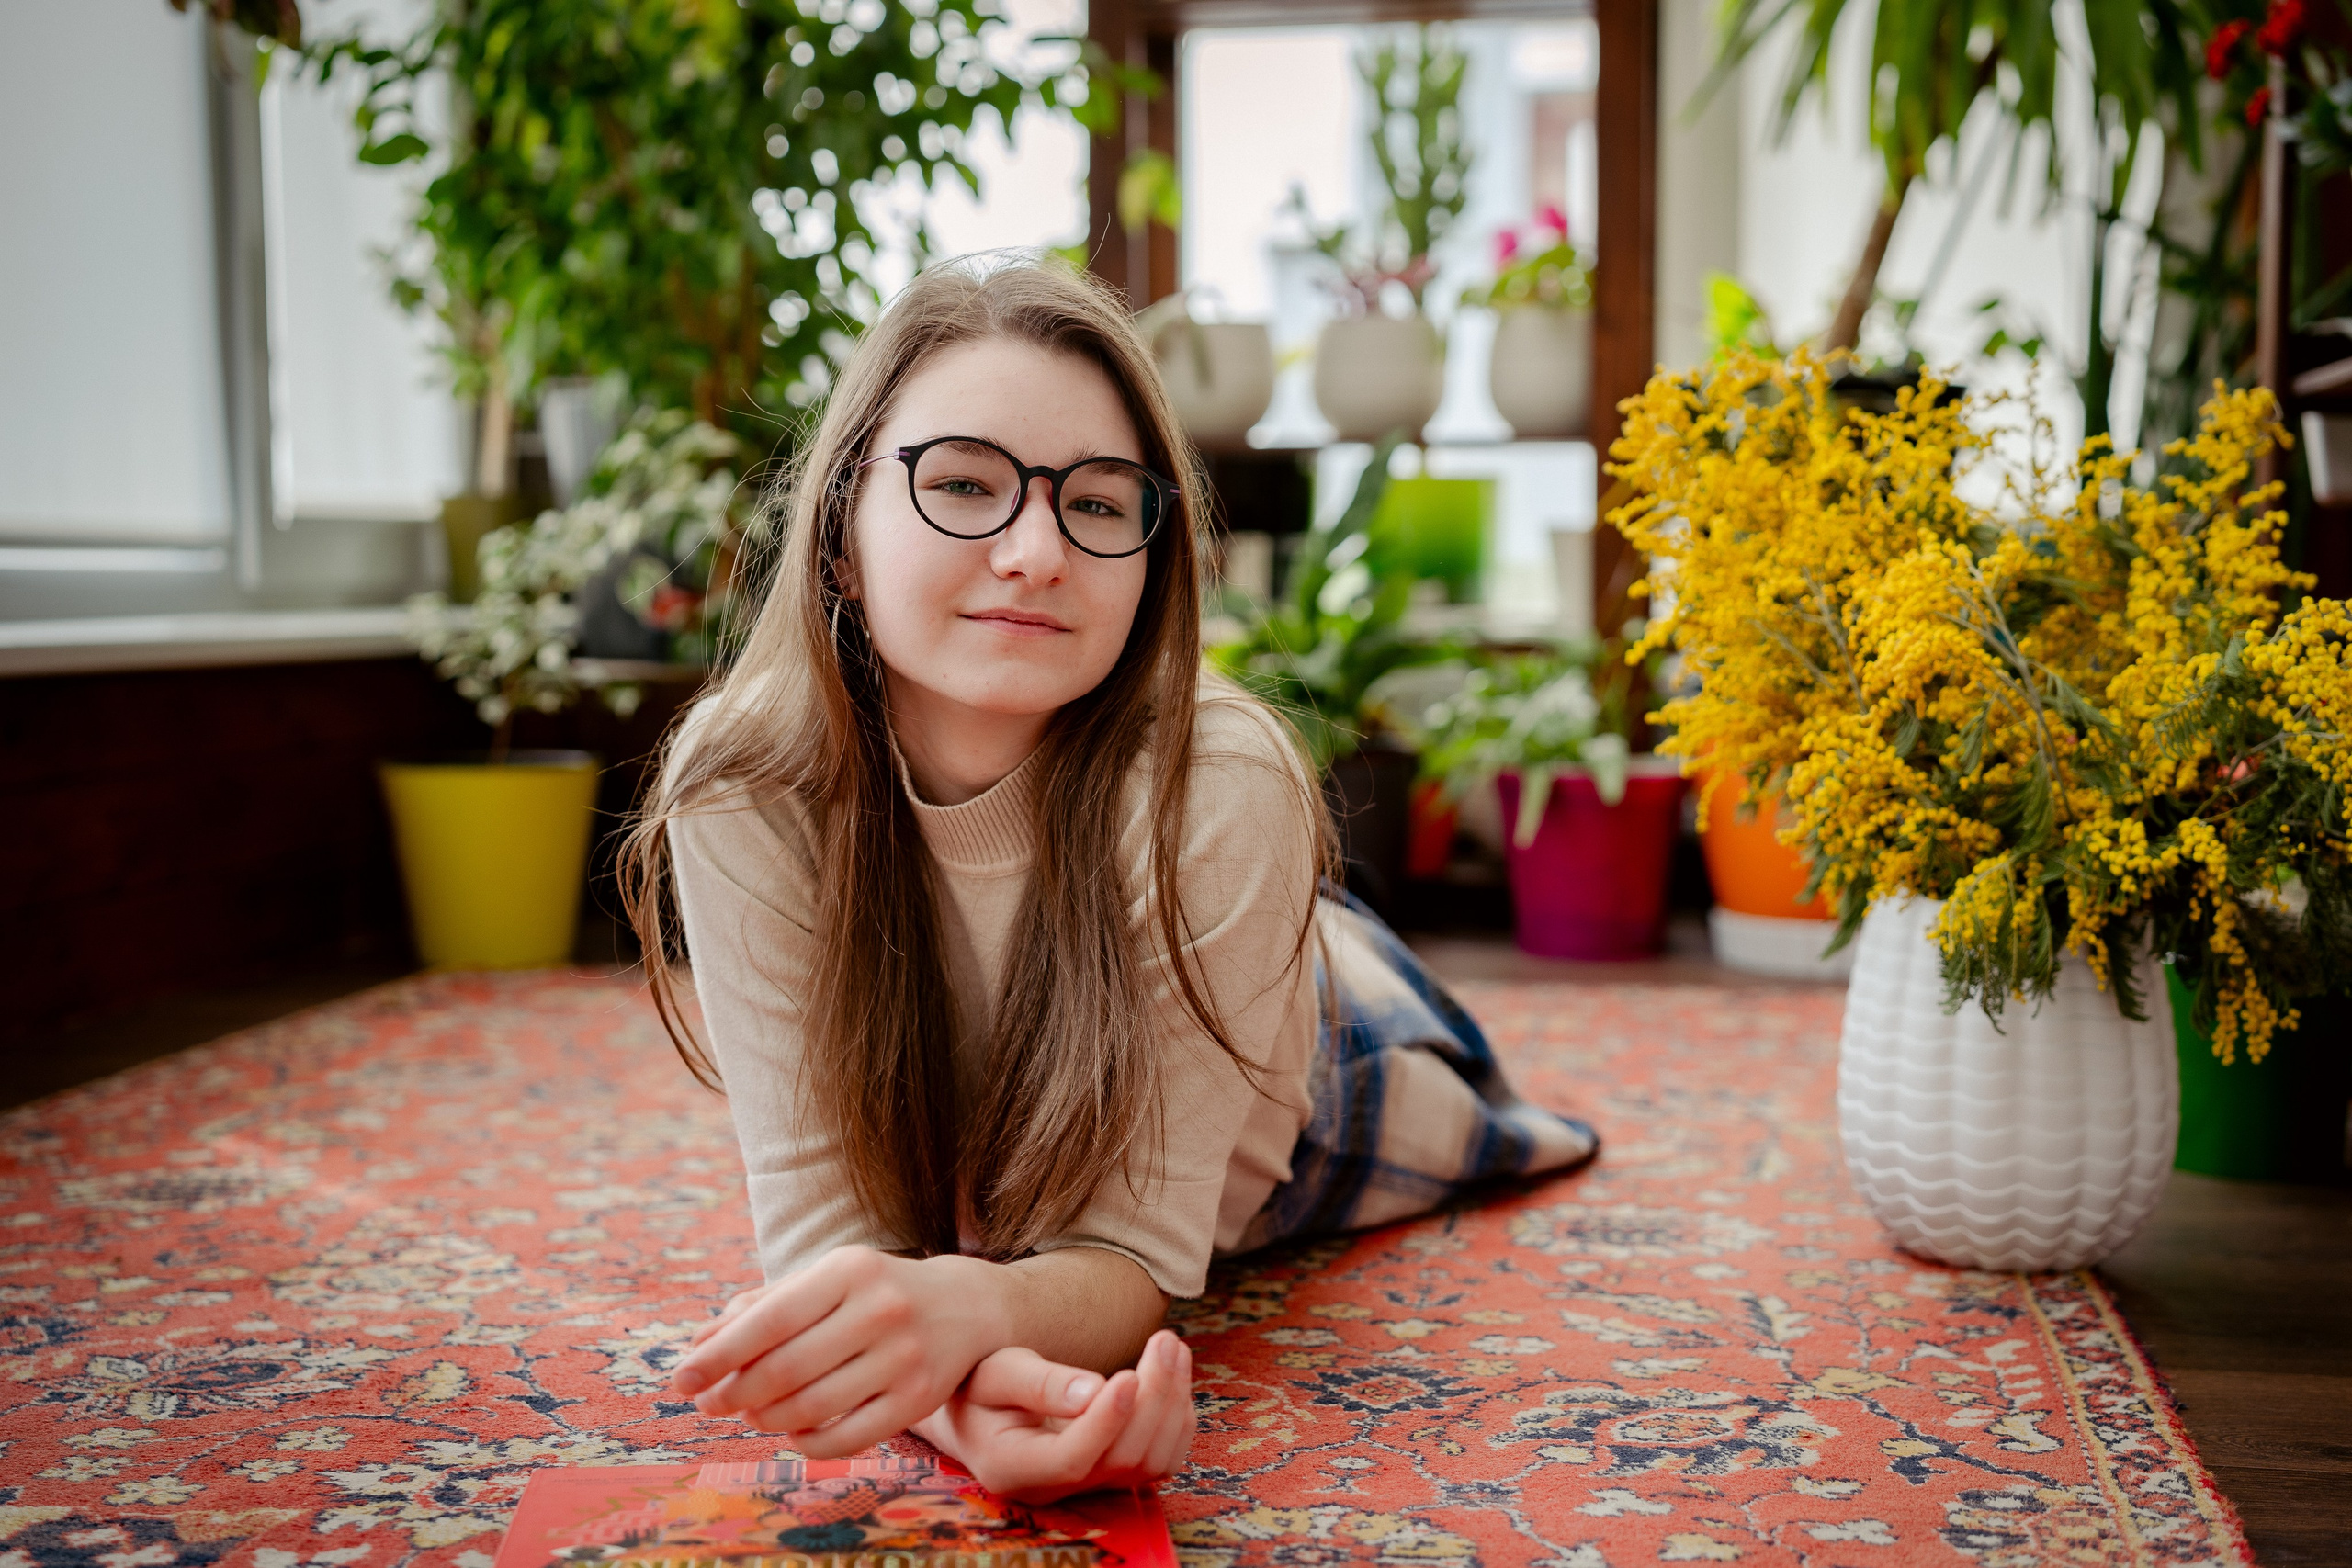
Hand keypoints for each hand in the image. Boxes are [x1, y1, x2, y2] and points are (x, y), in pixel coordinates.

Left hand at [669, 1246, 1004, 1456]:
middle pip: (785, 1369)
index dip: (720, 1354)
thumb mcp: (824, 1281)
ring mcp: (905, 1357)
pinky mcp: (919, 1399)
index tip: (680, 1379)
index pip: (771, 1319)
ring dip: (765, 1419)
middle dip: (733, 1393)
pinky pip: (846, 1439)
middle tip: (709, 1402)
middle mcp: (881, 1310)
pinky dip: (806, 1443)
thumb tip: (698, 1348)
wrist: (966, 1307)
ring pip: (812, 1408)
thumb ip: (761, 1308)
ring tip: (750, 1414)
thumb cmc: (874, 1293)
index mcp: (850, 1270)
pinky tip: (792, 1432)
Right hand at [915, 1330, 1193, 1502]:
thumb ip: (1039, 1383)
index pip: (1071, 1459)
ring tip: (1173, 1347)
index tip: (1130, 1374)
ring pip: (1149, 1463)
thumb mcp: (997, 1372)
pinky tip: (1174, 1375)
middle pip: (1120, 1458)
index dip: (1107, 1420)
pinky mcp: (1110, 1476)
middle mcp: (1051, 1490)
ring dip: (1172, 1405)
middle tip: (1164, 1339)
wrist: (982, 1407)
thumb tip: (1092, 1391)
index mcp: (1010, 1467)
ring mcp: (1085, 1488)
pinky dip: (1177, 1421)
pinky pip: (1160, 1461)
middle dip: (1153, 1397)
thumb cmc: (982, 1383)